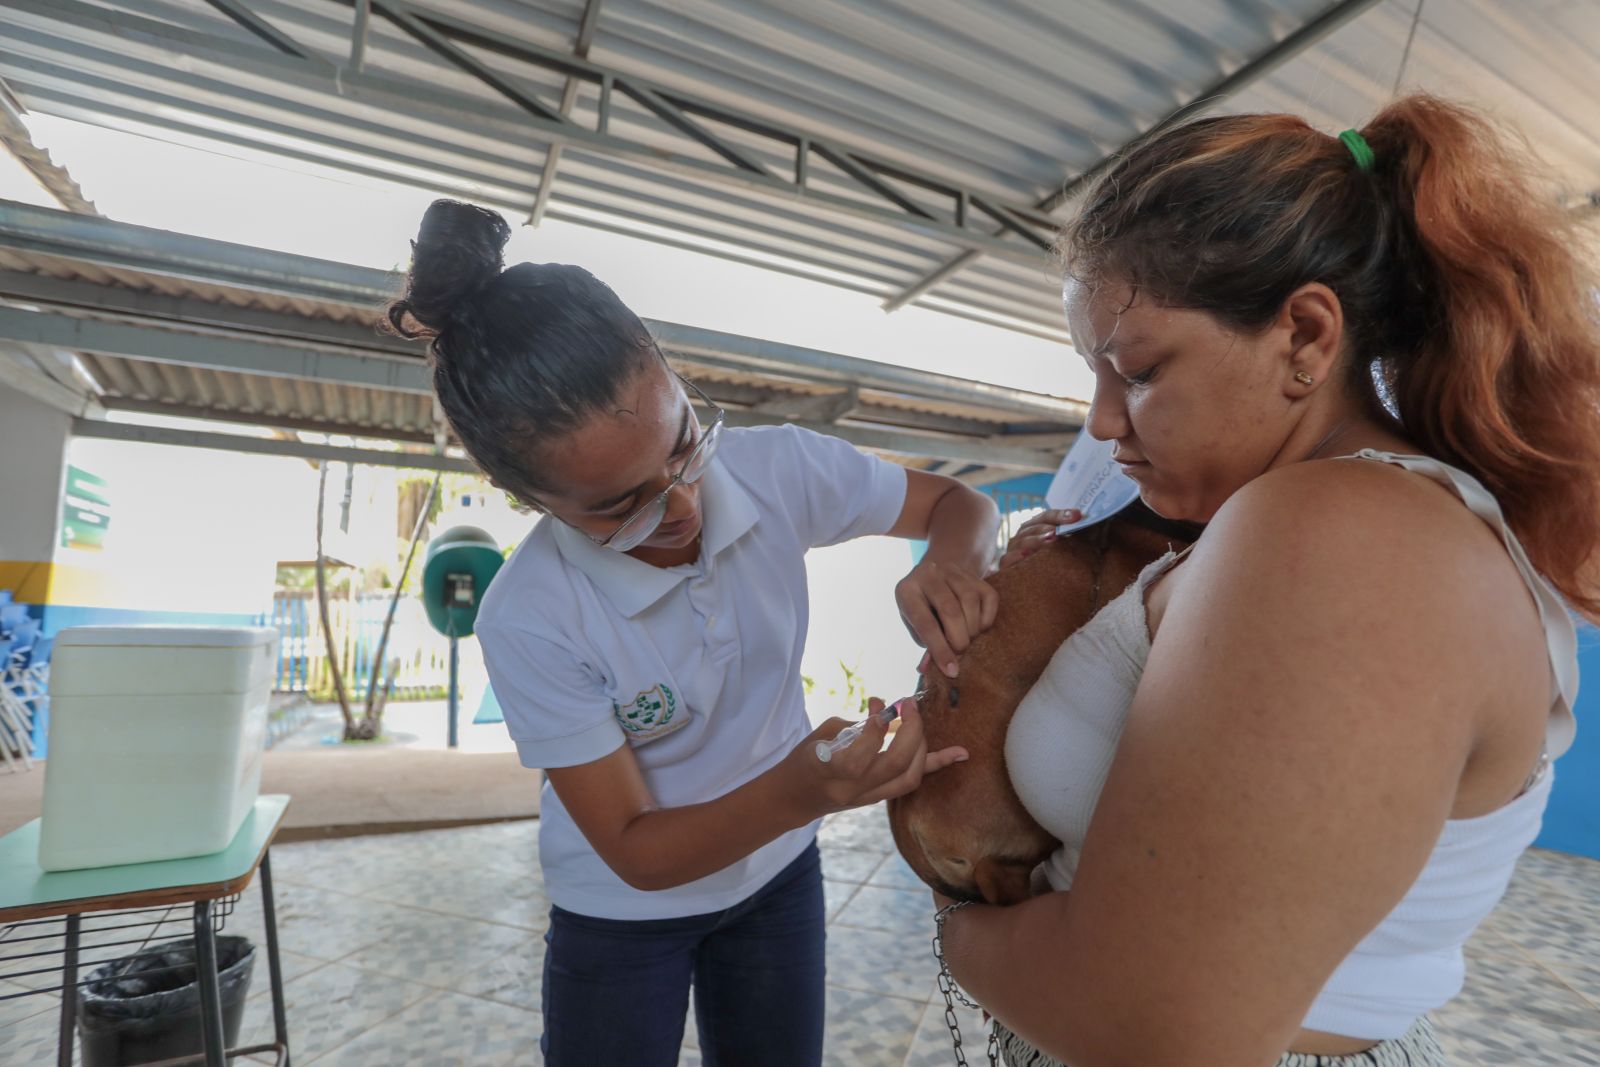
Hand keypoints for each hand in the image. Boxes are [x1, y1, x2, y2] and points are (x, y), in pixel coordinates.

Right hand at [786, 697, 966, 817]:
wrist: (795, 798)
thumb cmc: (804, 759)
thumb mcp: (822, 734)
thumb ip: (856, 722)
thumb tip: (884, 705)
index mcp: (828, 770)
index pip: (860, 755)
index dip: (876, 729)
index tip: (883, 706)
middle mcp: (851, 789)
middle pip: (894, 765)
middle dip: (910, 730)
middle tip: (909, 705)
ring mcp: (867, 798)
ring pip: (909, 777)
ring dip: (921, 745)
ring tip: (917, 722)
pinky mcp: (877, 800)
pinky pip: (911, 782)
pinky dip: (937, 765)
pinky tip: (961, 753)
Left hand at [896, 558, 998, 678]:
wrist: (936, 573)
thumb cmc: (923, 608)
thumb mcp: (915, 624)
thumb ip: (927, 644)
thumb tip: (943, 670)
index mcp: (906, 590)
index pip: (924, 623)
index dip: (940, 649)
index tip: (952, 671)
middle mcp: (928, 574)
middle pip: (949, 609)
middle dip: (959, 638)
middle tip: (961, 652)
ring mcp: (952, 570)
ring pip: (970, 600)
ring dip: (973, 628)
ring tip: (968, 638)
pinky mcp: (973, 573)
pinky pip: (989, 597)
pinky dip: (986, 618)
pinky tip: (978, 625)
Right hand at [997, 508, 1080, 569]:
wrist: (1032, 595)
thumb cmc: (1053, 569)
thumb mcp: (1063, 551)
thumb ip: (1072, 538)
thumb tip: (1086, 525)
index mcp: (1036, 528)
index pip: (1047, 516)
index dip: (1061, 515)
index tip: (1078, 515)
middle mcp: (1023, 537)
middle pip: (1033, 527)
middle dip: (1048, 527)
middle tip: (1060, 531)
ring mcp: (1013, 551)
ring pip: (1022, 541)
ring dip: (1036, 540)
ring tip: (1051, 540)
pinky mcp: (1006, 567)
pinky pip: (1008, 559)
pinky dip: (1016, 556)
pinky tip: (1026, 555)